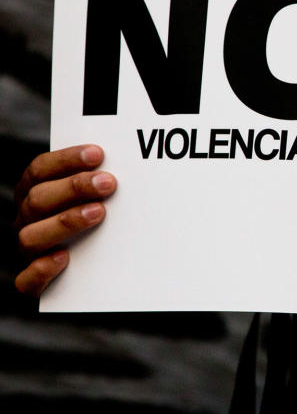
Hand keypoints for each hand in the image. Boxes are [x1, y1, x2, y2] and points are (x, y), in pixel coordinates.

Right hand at [13, 145, 115, 296]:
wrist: (87, 270)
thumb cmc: (94, 217)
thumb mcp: (93, 195)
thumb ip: (98, 180)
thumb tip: (131, 163)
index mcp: (34, 192)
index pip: (40, 169)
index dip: (66, 160)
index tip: (98, 153)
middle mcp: (27, 219)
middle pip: (38, 199)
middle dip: (74, 188)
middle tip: (108, 183)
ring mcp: (28, 250)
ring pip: (31, 236)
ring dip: (65, 222)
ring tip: (98, 213)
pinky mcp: (32, 281)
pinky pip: (26, 280)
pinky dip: (42, 269)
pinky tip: (64, 258)